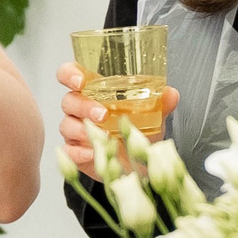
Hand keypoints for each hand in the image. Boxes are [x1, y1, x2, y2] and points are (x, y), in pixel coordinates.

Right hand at [56, 61, 177, 177]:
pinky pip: (69, 150)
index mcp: (94, 91)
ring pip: (66, 124)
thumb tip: (170, 93)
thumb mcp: (152, 116)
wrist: (137, 164)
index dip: (69, 74)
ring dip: (82, 130)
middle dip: (84, 106)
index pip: (70, 74)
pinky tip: (91, 153)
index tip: (80, 81)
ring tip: (103, 136)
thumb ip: (160, 103)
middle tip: (103, 115)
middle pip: (69, 100)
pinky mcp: (76, 152)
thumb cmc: (137, 130)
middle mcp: (80, 108)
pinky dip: (78, 152)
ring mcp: (75, 131)